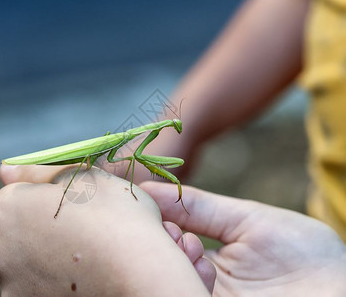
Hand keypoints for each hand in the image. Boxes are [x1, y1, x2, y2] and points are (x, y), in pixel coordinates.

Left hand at [0, 165, 213, 295]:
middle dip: (46, 226)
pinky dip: (58, 281)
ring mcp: (12, 285)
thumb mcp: (83, 177)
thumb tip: (6, 169)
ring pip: (32, 260)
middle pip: (23, 229)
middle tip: (87, 229)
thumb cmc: (115, 217)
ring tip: (91, 255)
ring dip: (52, 254)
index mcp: (6, 209)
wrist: (141, 277)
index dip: (52, 194)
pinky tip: (87, 277)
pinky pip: (42, 286)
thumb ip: (40, 171)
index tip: (78, 204)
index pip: (20, 193)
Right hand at [140, 182, 345, 295]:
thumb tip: (147, 187)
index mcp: (206, 260)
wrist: (339, 292)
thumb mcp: (247, 219)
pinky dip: (183, 281)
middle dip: (162, 241)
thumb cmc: (302, 254)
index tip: (151, 203)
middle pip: (161, 259)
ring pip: (167, 279)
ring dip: (173, 259)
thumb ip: (198, 206)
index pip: (166, 238)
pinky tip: (199, 265)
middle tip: (173, 230)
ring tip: (191, 247)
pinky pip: (183, 294)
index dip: (158, 221)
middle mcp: (200, 283)